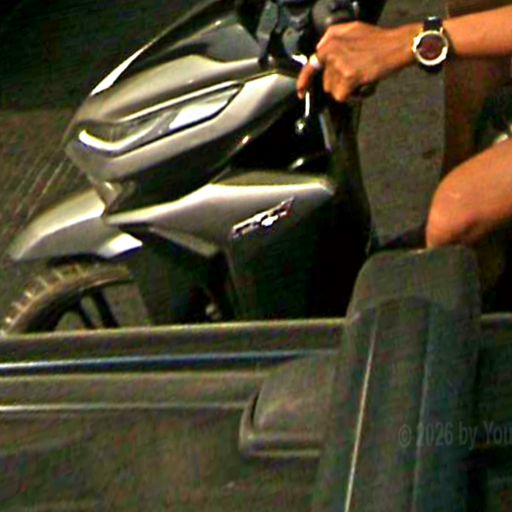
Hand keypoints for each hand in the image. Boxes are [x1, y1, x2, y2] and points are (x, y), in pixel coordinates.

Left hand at [297, 21, 419, 101]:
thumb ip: (333, 38)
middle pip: (326, 82)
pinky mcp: (348, 77)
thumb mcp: (352, 29)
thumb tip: (319, 51)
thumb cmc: (379, 40)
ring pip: (334, 91)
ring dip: (347, 90)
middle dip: (340, 84)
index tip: (301, 92)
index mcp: (330, 41)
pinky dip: (354, 96)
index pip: (311, 64)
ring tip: (362, 79)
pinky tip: (364, 86)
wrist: (398, 45)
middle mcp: (331, 51)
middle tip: (357, 75)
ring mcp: (339, 64)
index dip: (304, 81)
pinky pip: (342, 97)